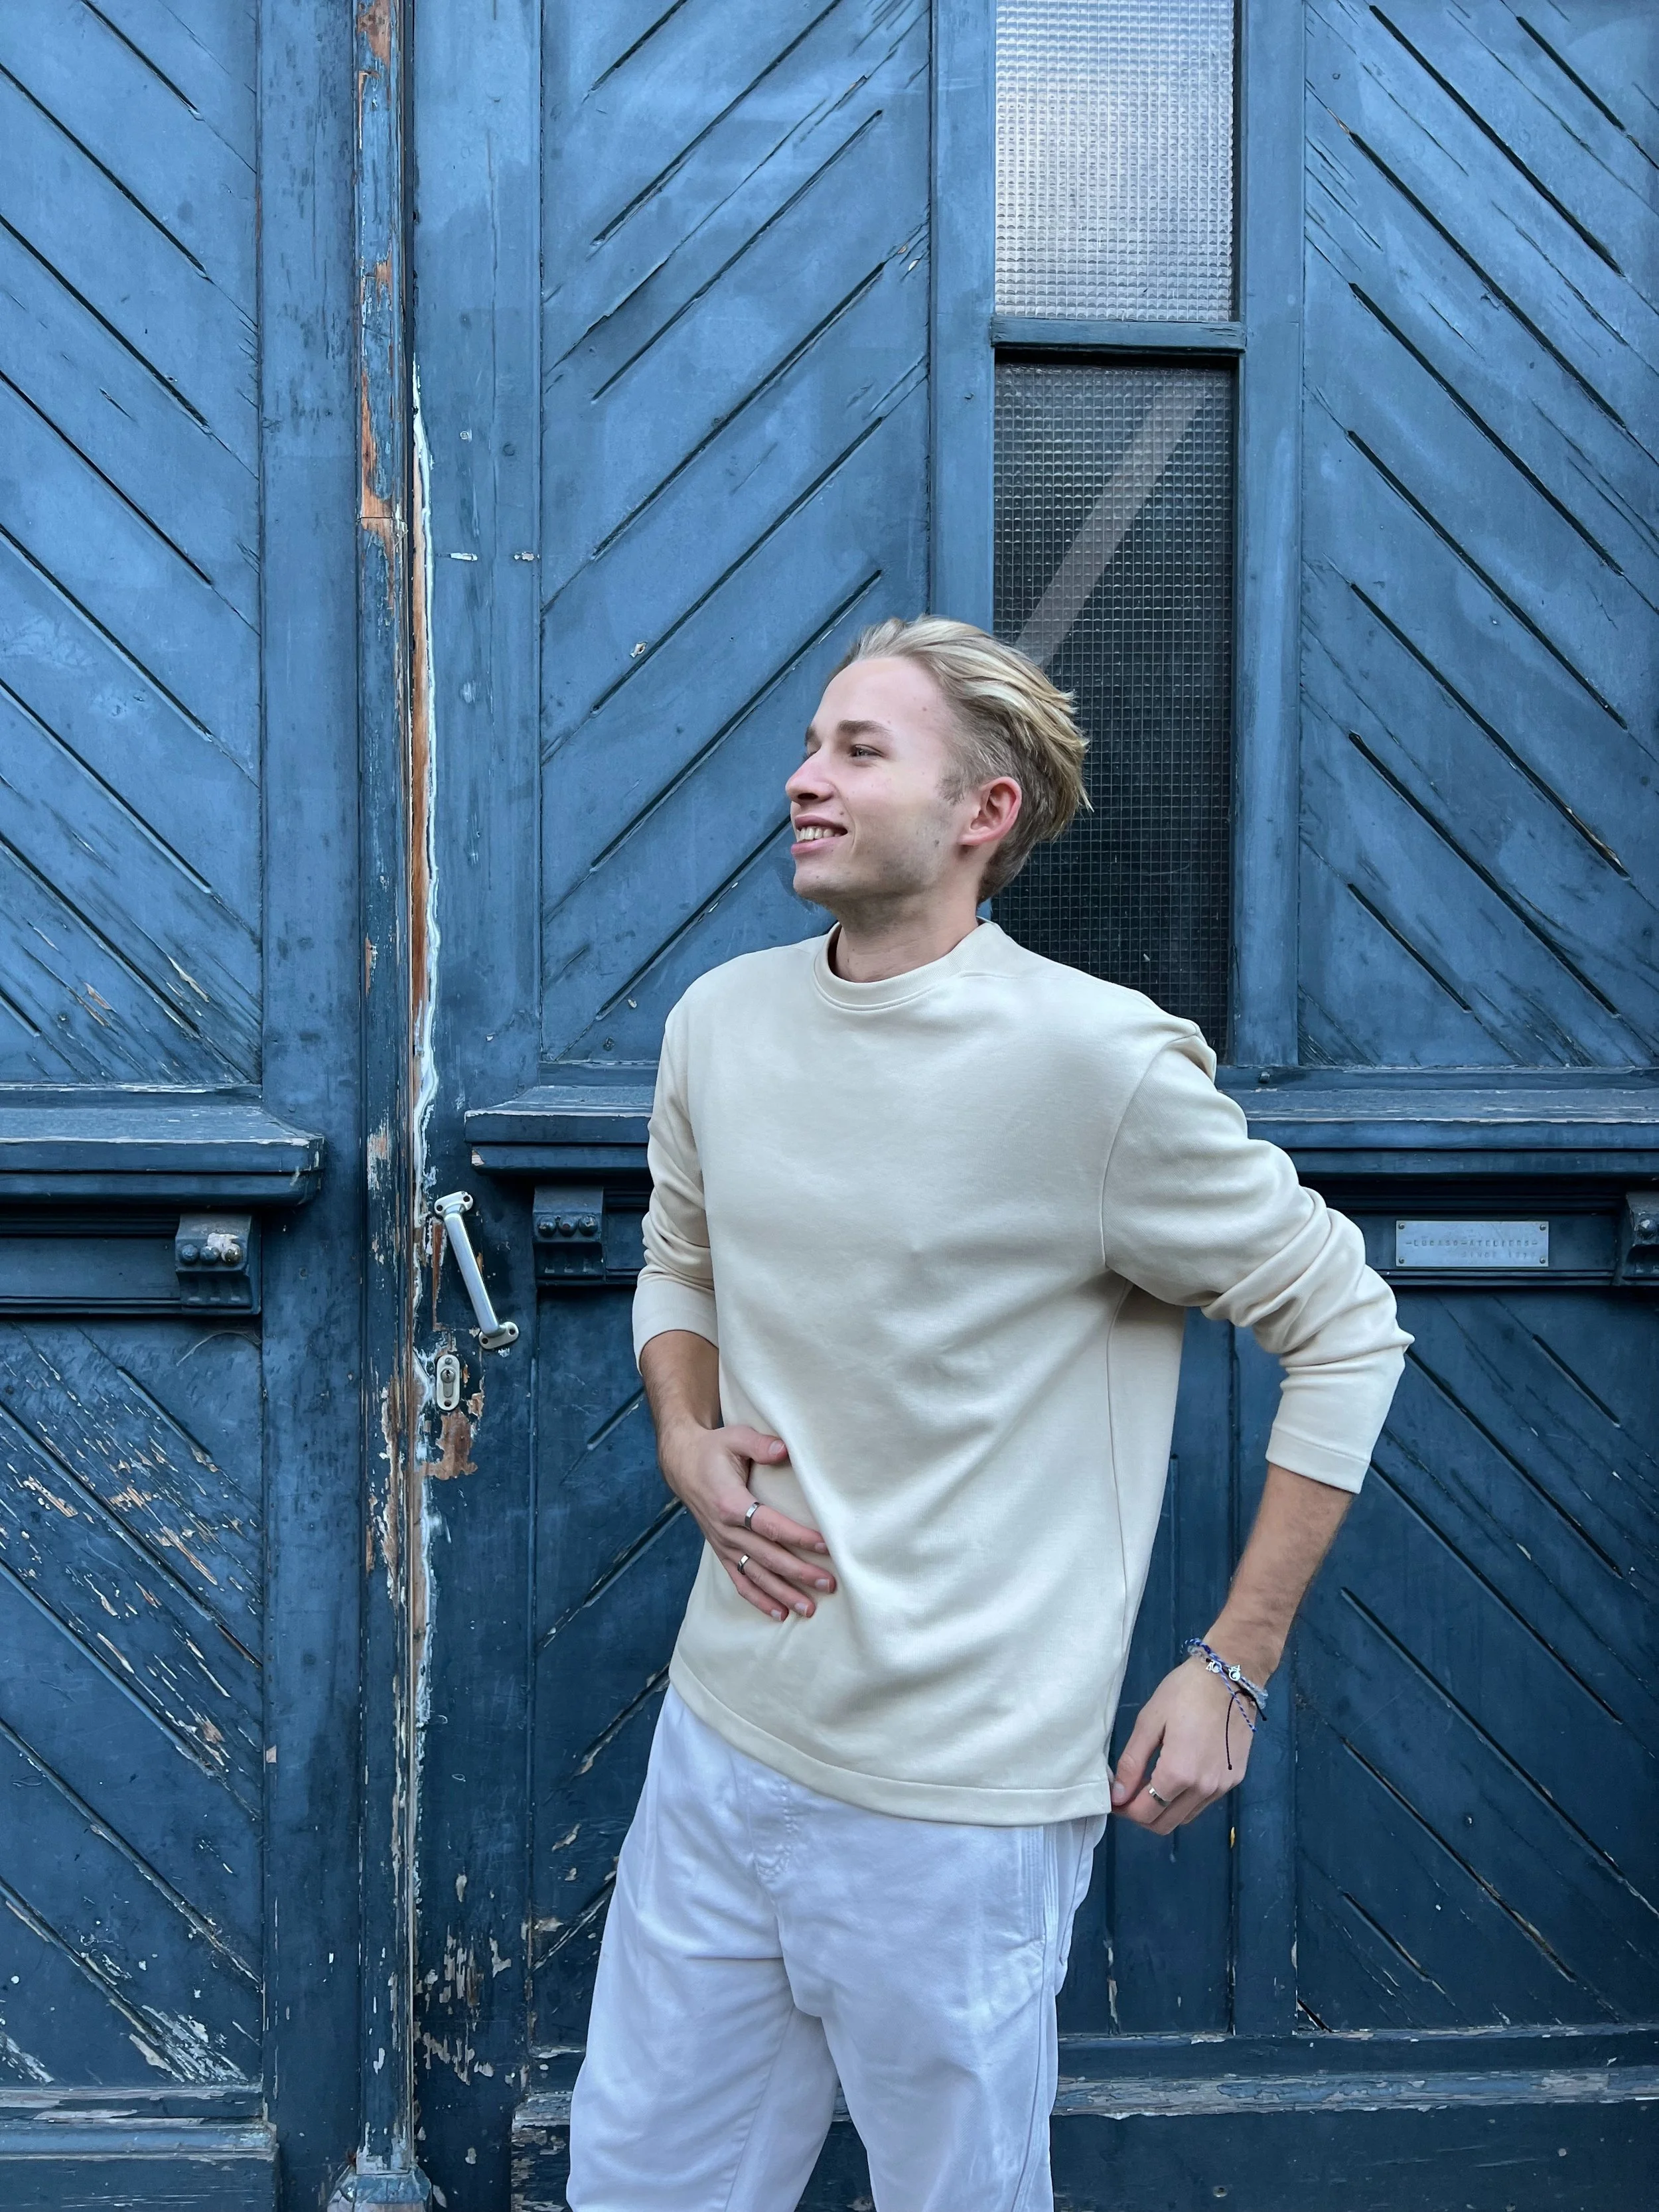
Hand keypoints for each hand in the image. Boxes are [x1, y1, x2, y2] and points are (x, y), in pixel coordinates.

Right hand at [657, 1418, 836, 1623]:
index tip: (825, 1546)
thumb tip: (784, 1450)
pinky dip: (758, 1600)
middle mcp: (726, 1530)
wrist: (681, 1464)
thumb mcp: (735, 1437)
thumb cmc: (713, 1449)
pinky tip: (779, 1614)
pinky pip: (740, 1580)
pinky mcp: (720, 1551)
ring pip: (755, 1575)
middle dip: (799, 1573)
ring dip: (783, 1594)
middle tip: (829, 1584)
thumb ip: (761, 1445)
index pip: (770, 1526)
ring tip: (809, 1609)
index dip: (798, 1537)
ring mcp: (722, 1544)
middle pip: (768, 1557)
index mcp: (731, 1503)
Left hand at [1109, 1654, 1259, 1834]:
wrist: (1231, 1676)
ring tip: (1150, 1785)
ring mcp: (1222, 1787)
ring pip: (1185, 1817)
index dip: (1124, 1811)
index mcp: (1178, 1774)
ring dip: (1163, 1810)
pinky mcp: (1235, 1780)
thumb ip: (1132, 1763)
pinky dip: (1184, 1801)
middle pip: (1165, 1824)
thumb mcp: (1149, 1721)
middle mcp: (1203, 1789)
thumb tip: (1118, 1796)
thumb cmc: (1184, 1692)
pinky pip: (1203, 1803)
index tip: (1114, 1799)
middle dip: (1141, 1815)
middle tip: (1128, 1795)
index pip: (1145, 1813)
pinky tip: (1176, 1778)